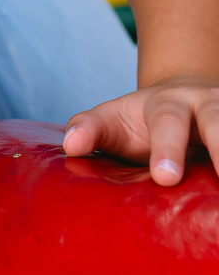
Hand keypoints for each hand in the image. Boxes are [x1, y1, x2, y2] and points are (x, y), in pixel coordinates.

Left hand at [63, 74, 218, 183]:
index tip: (165, 178)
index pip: (167, 123)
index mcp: (168, 104)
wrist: (186, 96)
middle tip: (216, 178)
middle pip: (218, 121)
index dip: (167, 150)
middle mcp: (208, 105)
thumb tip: (70, 146)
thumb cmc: (141, 121)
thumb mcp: (113, 119)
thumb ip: (90, 129)